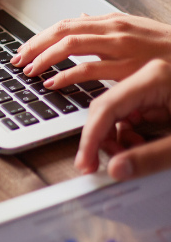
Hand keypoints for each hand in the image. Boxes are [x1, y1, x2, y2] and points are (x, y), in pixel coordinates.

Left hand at [10, 14, 170, 88]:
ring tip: (28, 71)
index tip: (22, 50)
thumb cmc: (170, 48)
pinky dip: (66, 75)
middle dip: (34, 46)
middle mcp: (115, 30)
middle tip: (16, 60)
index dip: (39, 37)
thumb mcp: (136, 30)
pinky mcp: (131, 67)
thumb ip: (104, 26)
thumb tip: (77, 18)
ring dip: (44, 58)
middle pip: (62, 31)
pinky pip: (90, 69)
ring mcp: (123, 47)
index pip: (66, 25)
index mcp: (113, 21)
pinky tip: (51, 83)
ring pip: (71, 45)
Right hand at [75, 59, 170, 179]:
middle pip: (105, 107)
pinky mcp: (155, 88)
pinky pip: (127, 109)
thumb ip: (152, 157)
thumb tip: (117, 170)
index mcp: (154, 76)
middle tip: (105, 163)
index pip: (107, 107)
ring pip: (113, 108)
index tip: (85, 161)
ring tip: (129, 152)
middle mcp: (148, 72)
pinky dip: (126, 129)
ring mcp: (150, 78)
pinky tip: (138, 140)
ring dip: (113, 135)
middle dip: (102, 138)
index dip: (92, 137)